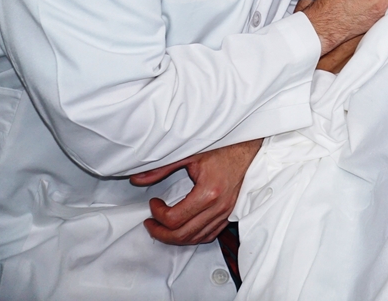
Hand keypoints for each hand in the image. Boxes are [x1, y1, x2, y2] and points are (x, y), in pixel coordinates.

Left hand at [129, 139, 262, 244]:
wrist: (250, 148)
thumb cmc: (224, 149)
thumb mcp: (190, 154)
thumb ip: (162, 168)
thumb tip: (138, 179)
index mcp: (209, 192)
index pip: (174, 218)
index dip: (157, 214)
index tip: (153, 203)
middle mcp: (219, 206)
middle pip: (183, 235)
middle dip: (160, 232)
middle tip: (151, 222)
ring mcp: (227, 212)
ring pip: (196, 238)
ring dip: (176, 237)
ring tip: (163, 227)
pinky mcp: (231, 213)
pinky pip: (210, 235)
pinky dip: (194, 236)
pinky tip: (185, 228)